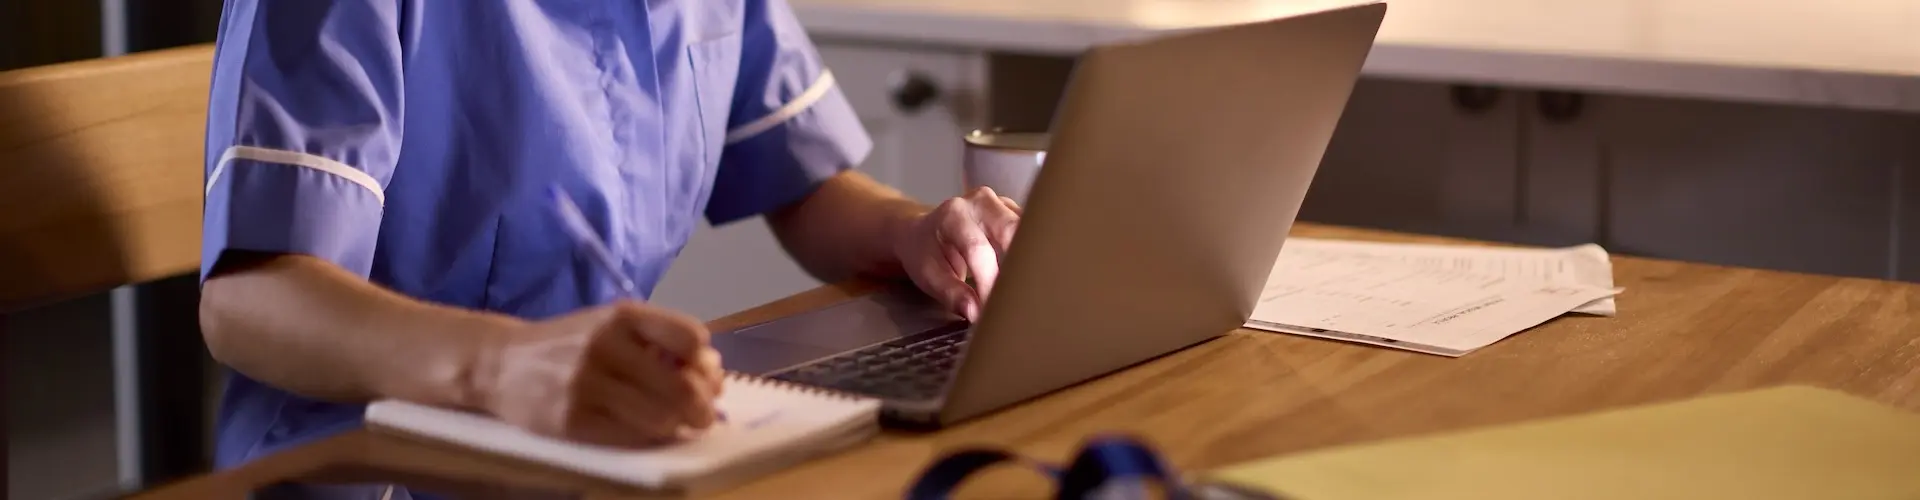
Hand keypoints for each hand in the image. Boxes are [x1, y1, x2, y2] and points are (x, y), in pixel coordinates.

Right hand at [476, 301, 724, 446]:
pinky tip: (648, 432)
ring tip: (677, 426)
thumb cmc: (570, 345)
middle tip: (703, 417)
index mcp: (623, 316)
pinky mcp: (572, 420)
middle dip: (702, 407)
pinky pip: (629, 436)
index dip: (706, 363)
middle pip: (680, 386)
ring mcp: (587, 384)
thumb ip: (659, 341)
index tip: (706, 376)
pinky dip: (649, 438)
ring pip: (659, 417)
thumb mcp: (610, 325)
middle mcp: (605, 346)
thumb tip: (713, 372)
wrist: (502, 362)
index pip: (690, 337)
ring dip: (678, 427)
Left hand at [894, 186, 1023, 320]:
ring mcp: (1001, 203)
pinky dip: (1033, 254)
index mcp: (953, 215)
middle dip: (1019, 266)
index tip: (991, 309)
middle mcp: (980, 202)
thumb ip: (951, 293)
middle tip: (1021, 298)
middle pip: (1011, 230)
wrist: (924, 232)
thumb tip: (976, 312)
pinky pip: (1032, 231)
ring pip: (1027, 229)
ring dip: (1031, 260)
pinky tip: (1031, 274)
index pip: (977, 249)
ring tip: (1029, 289)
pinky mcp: (1015, 211)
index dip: (988, 282)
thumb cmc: (925, 253)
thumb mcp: (927, 275)